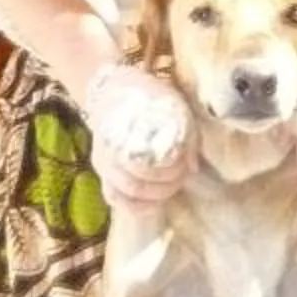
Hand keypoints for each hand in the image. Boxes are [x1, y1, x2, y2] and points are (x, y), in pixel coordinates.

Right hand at [84, 62, 193, 208]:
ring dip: (154, 196)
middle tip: (183, 175)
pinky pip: (115, 199)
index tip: (187, 164)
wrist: (114, 90)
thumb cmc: (149, 99)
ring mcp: (103, 165)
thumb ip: (184, 135)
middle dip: (166, 184)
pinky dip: (136, 206)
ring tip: (173, 184)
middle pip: (135, 183)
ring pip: (124, 195)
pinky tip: (155, 202)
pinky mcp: (104, 175)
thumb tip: (193, 167)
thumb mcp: (172, 106)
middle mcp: (107, 151)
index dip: (170, 170)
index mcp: (122, 131)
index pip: (144, 164)